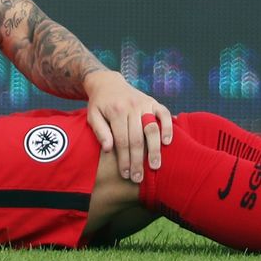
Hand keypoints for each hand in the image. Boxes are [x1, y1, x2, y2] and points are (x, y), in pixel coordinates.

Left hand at [84, 69, 172, 183]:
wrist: (107, 82)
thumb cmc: (99, 104)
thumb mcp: (92, 115)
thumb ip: (100, 131)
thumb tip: (109, 149)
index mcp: (116, 111)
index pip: (121, 140)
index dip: (124, 159)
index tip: (126, 175)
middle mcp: (132, 107)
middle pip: (137, 138)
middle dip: (138, 160)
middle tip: (139, 178)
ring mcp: (144, 103)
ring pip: (152, 128)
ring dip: (155, 149)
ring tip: (156, 166)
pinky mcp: (153, 101)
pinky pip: (164, 113)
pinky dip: (168, 127)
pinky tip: (167, 143)